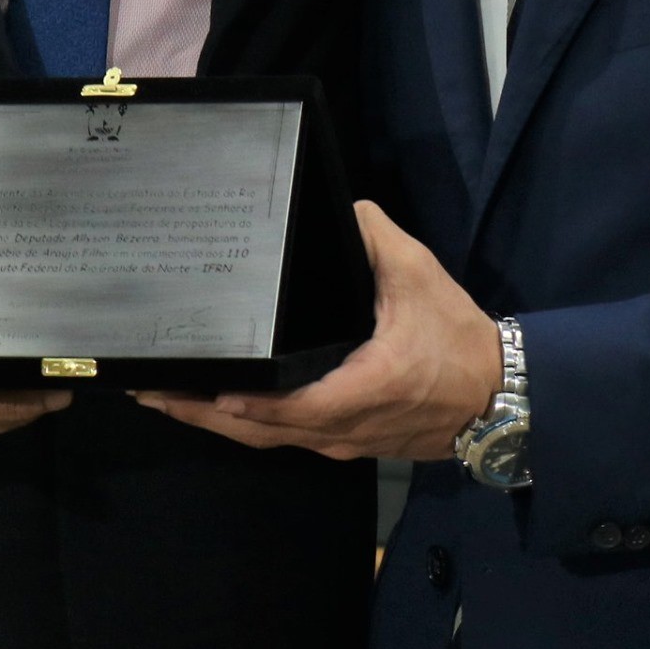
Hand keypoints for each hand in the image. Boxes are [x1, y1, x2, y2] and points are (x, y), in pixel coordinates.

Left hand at [133, 201, 501, 460]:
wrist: (498, 395)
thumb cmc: (456, 338)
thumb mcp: (420, 277)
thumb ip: (376, 238)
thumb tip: (342, 208)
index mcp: (364, 388)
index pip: (294, 406)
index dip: (249, 403)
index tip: (204, 391)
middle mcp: (345, 426)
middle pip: (263, 432)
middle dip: (203, 415)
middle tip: (152, 392)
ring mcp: (344, 440)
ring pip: (270, 439)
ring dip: (218, 422)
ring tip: (170, 396)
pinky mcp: (347, 440)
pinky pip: (287, 436)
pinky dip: (248, 423)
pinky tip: (222, 403)